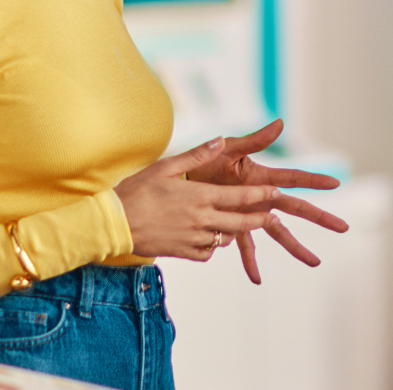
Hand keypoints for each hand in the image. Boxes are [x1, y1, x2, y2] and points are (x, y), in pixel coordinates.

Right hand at [113, 138, 284, 260]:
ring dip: (234, 231)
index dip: (262, 196)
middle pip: (241, 222)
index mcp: (200, 196)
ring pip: (225, 238)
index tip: (276, 194)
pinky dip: (212, 246)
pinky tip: (209, 237)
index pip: (241, 196)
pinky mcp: (183, 252)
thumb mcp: (166, 166)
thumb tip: (220, 139)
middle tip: (274, 217)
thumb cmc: (137, 190)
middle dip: (260, 219)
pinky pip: (207, 252)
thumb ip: (197, 155)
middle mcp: (202, 219)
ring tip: (239, 223)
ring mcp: (193, 238)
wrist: (115, 224)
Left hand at [184, 119, 348, 283]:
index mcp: (262, 177)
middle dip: (320, 217)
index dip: (314, 180)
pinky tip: (256, 279)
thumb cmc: (206, 159)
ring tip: (314, 262)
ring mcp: (249, 213)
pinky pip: (245, 247)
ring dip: (296, 247)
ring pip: (279, 233)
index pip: (294, 178)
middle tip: (343, 227)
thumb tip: (281, 122)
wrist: (181, 179)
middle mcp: (261, 197)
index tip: (336, 183)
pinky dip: (250, 263)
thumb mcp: (229, 148)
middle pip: (296, 209)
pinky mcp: (234, 226)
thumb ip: (255, 140)